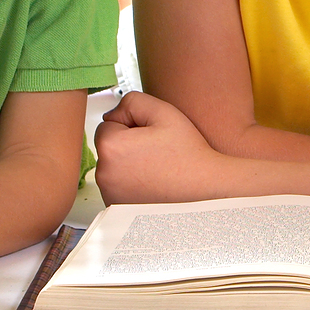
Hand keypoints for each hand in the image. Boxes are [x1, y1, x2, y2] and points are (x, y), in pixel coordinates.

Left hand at [94, 91, 218, 203]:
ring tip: (156, 167)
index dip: (131, 123)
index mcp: (111, 148)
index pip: (108, 123)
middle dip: (127, 144)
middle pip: (108, 146)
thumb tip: (114, 113)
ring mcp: (110, 194)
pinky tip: (153, 182)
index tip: (151, 135)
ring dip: (127, 163)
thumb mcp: (164, 112)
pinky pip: (118, 185)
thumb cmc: (188, 155)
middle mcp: (104, 174)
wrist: (204, 191)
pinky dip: (130, 183)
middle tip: (156, 150)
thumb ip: (133, 101)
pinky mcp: (117, 208)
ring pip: (113, 166)